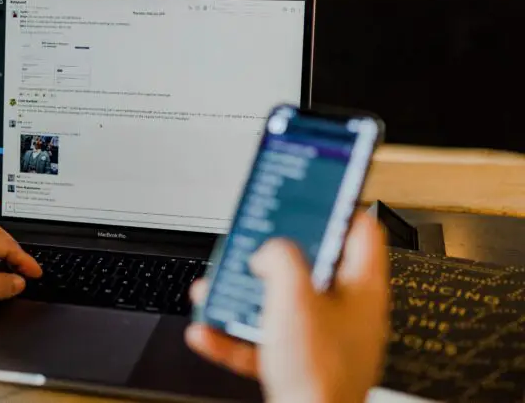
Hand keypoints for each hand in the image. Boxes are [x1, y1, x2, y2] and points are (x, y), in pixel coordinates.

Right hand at [185, 213, 388, 402]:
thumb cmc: (318, 372)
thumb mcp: (293, 296)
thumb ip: (280, 258)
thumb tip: (269, 251)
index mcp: (361, 289)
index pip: (359, 231)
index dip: (335, 208)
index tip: (311, 196)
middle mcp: (347, 314)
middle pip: (311, 268)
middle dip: (272, 257)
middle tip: (252, 244)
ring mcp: (324, 341)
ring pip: (280, 305)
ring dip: (245, 296)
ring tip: (218, 289)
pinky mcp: (301, 365)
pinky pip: (263, 342)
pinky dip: (235, 335)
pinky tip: (208, 332)